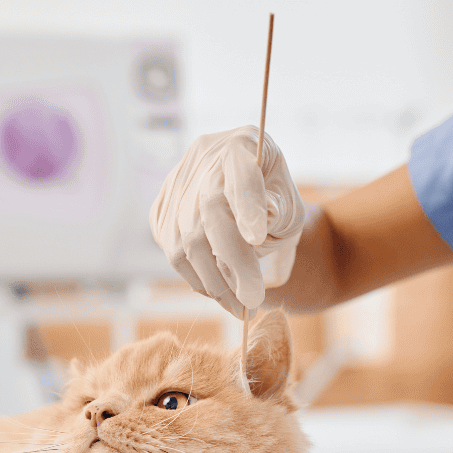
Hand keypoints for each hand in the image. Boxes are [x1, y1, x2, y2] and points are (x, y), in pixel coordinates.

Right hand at [150, 126, 304, 317]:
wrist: (248, 189)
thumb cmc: (275, 201)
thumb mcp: (291, 206)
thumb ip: (279, 217)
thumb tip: (251, 236)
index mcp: (243, 146)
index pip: (242, 175)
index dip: (247, 206)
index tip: (258, 238)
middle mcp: (203, 158)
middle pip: (210, 212)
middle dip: (232, 263)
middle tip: (252, 302)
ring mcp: (177, 183)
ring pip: (185, 239)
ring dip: (214, 281)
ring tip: (239, 307)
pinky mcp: (161, 208)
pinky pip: (172, 250)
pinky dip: (196, 277)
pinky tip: (218, 289)